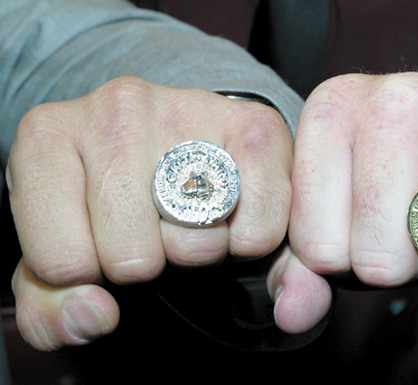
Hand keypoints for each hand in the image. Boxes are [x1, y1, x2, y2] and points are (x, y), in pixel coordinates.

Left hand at [8, 76, 292, 349]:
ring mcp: (189, 106)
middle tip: (149, 230)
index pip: (61, 262)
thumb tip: (94, 315)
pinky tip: (230, 215)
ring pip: (198, 244)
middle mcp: (117, 107)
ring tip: (188, 218)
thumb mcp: (60, 260)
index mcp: (47, 137)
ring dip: (198, 253)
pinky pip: (259, 232)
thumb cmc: (109, 207)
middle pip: (133, 255)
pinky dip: (249, 246)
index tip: (95, 249)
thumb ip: (50, 308)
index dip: (85, 278)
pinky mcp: (256, 123)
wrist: (174, 150)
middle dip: (147, 263)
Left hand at [268, 72, 417, 333]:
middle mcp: (388, 99)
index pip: (316, 247)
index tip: (368, 228)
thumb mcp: (343, 222)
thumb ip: (304, 268)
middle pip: (375, 256)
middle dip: (402, 262)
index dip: (348, 260)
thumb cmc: (410, 190)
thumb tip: (290, 315)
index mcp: (330, 113)